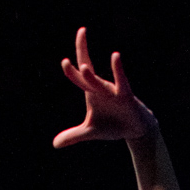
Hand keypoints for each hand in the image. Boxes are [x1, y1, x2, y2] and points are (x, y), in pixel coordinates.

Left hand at [53, 28, 156, 149]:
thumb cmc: (112, 125)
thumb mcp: (90, 132)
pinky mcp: (126, 96)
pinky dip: (118, 71)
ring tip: (82, 67)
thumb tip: (54, 144)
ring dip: (90, 77)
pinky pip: (122, 81)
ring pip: (99, 83)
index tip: (64, 61)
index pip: (79, 76)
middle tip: (74, 45)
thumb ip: (73, 136)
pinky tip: (115, 57)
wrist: (135, 130)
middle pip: (87, 72)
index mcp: (91, 92)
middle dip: (79, 59)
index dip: (71, 69)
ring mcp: (113, 91)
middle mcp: (100, 88)